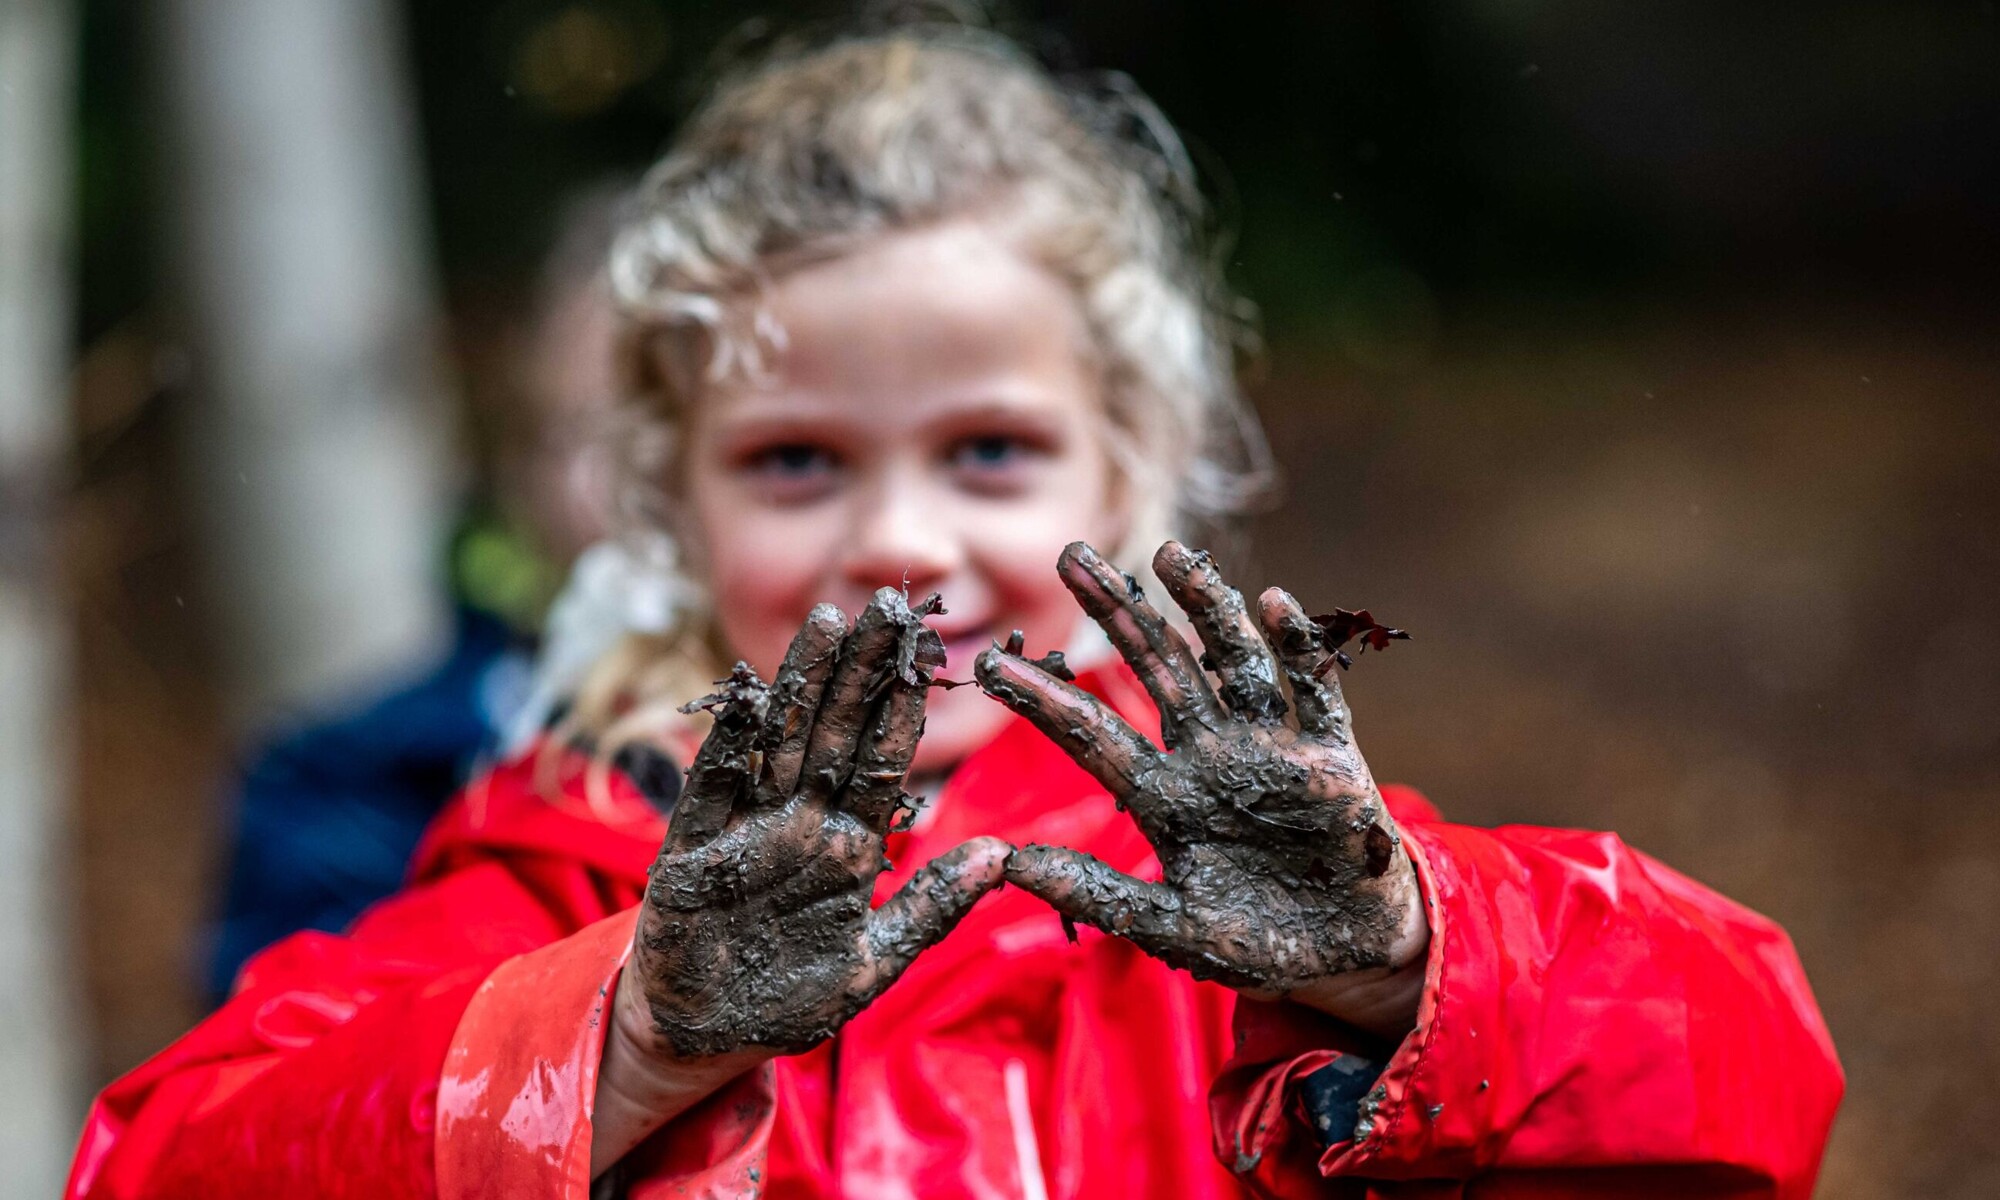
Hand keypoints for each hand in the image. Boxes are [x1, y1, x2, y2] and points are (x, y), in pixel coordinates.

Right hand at [602, 589, 1007, 1157]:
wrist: (706, 1040)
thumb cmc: (791, 998)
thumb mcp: (876, 962)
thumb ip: (932, 908)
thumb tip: (1001, 857)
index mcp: (848, 842)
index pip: (882, 761)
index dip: (904, 708)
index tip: (931, 649)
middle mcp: (799, 822)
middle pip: (833, 732)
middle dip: (860, 670)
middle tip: (889, 602)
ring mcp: (745, 832)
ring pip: (777, 744)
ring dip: (800, 685)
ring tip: (827, 624)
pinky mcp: (690, 856)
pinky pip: (709, 794)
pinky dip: (724, 749)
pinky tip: (743, 699)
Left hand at [975, 542, 1425, 1034]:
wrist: (1348, 955)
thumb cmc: (1257, 941)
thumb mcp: (1170, 928)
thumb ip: (1097, 895)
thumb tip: (1007, 864)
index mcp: (1164, 796)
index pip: (1092, 734)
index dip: (1042, 699)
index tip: (988, 662)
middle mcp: (1210, 755)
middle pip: (1157, 667)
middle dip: (1116, 610)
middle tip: (1070, 553)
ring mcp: (1271, 748)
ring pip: (1231, 660)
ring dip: (1206, 605)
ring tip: (1170, 554)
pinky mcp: (1332, 756)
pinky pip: (1314, 691)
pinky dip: (1298, 649)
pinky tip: (1275, 604)